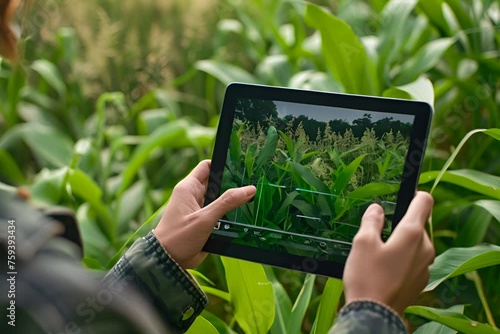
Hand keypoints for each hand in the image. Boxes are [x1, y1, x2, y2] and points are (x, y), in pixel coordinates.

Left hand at [153, 160, 255, 268]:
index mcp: (188, 188)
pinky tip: (245, 216)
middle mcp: (194, 196)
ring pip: (221, 200)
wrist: (168, 263)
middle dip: (233, 185)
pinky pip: (221, 215)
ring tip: (253, 199)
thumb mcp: (204, 218)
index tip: (241, 165)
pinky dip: (230, 216)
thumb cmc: (178, 237)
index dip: (223, 164)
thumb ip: (227, 203)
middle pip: (218, 184)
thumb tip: (249, 189)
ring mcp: (200, 210)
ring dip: (233, 202)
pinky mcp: (205, 223)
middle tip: (253, 184)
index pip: (207, 166)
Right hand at [343, 191, 434, 314]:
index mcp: (412, 234)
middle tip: (376, 233)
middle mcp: (425, 248)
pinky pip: (413, 260)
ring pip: (415, 243)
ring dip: (400, 242)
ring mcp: (425, 266)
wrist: (374, 316)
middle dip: (399, 224)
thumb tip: (377, 209)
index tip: (402, 195)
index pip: (424, 201)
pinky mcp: (421, 280)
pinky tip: (383, 269)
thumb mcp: (362, 243)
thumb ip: (371, 221)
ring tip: (377, 254)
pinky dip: (401, 259)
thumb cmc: (367, 278)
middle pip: (417, 224)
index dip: (413, 194)